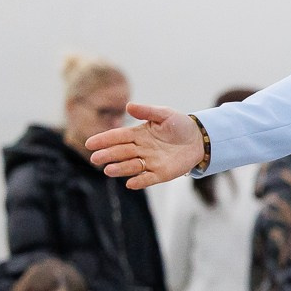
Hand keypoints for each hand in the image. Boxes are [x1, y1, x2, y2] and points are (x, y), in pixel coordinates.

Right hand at [85, 104, 204, 189]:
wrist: (200, 139)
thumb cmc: (180, 125)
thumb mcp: (164, 114)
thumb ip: (147, 111)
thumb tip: (128, 106)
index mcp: (138, 134)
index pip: (117, 137)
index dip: (104, 140)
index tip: (90, 144)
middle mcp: (141, 149)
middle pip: (121, 152)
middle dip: (107, 155)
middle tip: (95, 158)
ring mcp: (150, 162)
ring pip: (131, 166)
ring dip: (120, 169)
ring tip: (108, 170)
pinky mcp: (161, 173)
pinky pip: (148, 178)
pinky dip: (139, 181)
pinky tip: (130, 184)